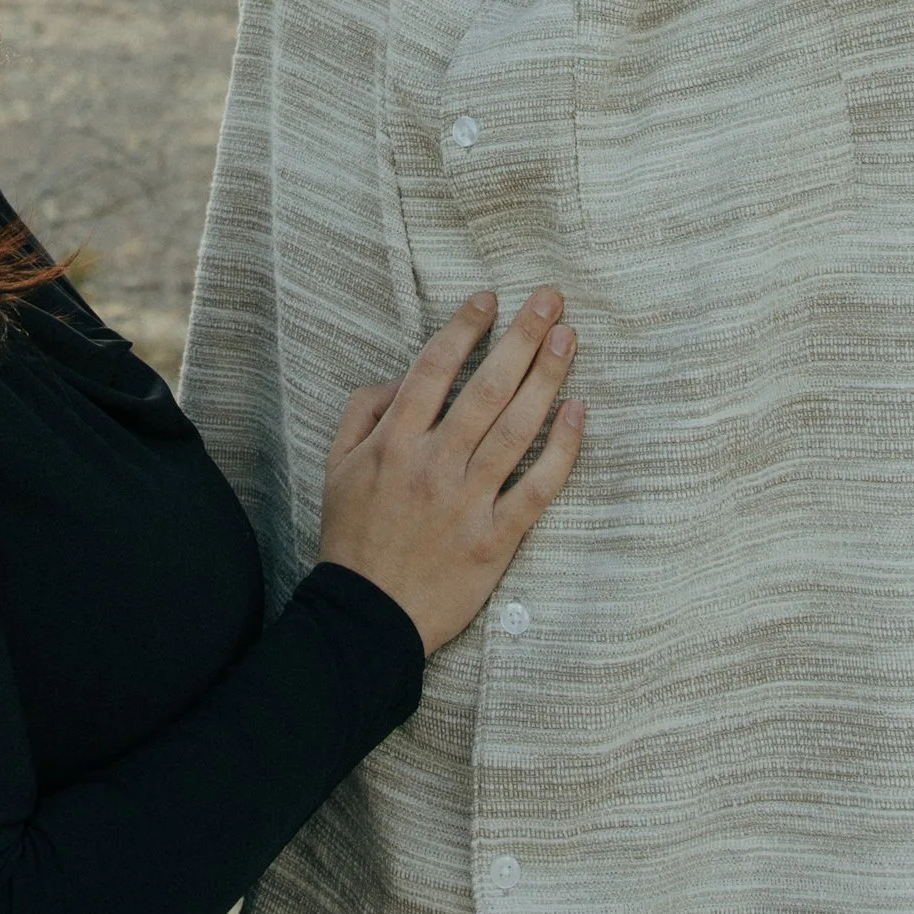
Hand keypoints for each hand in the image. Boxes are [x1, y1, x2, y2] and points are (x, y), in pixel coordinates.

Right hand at [315, 291, 583, 654]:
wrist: (367, 616)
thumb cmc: (353, 537)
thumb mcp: (336, 466)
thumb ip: (363, 412)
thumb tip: (402, 377)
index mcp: (394, 442)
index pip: (434, 369)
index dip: (464, 328)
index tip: (490, 298)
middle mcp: (433, 464)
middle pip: (486, 388)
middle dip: (521, 337)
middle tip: (550, 299)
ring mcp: (467, 500)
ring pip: (516, 428)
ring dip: (546, 378)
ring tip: (568, 339)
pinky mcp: (495, 538)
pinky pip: (536, 487)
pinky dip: (561, 449)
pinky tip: (577, 412)